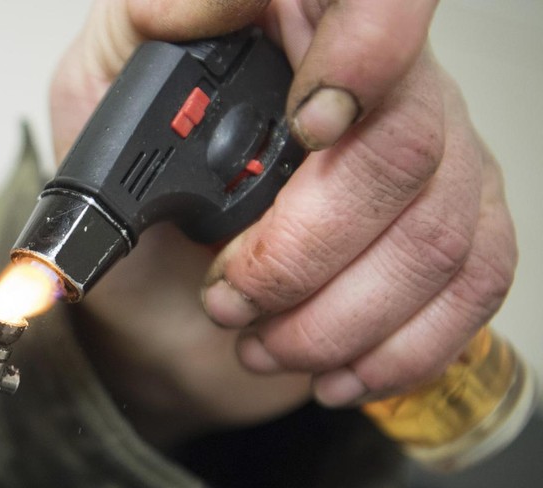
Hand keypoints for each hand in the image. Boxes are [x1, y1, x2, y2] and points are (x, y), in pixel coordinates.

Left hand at [50, 0, 514, 444]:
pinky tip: (334, 368)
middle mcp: (386, 86)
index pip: (379, 4)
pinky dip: (397, 348)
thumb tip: (191, 0)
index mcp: (304, 32)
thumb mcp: (98, 93)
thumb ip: (143, 26)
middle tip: (226, 291)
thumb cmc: (134, 193)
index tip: (310, 125)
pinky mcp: (454, 232)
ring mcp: (433, 159)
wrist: (157, 301)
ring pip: (434, 237)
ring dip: (334, 317)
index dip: (364, 53)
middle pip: (401, 148)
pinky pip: (472, 287)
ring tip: (258, 340)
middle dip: (300, 250)